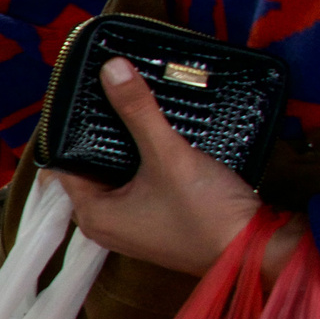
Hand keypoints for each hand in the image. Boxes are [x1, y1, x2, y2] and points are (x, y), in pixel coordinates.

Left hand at [56, 58, 263, 274]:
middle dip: (98, 137)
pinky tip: (154, 137)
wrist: (255, 250)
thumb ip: (137, 111)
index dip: (69, 132)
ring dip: (124, 149)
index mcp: (92, 215)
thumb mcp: (168, 155)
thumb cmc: (205, 211)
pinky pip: (137, 186)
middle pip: (89, 170)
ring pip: (116, 177)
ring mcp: (131, 226)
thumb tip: (111, 68)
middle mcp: (104, 225)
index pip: (64, 166)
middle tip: (107, 97)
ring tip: (131, 108)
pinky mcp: (156, 222)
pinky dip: (142, 164)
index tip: (80, 99)